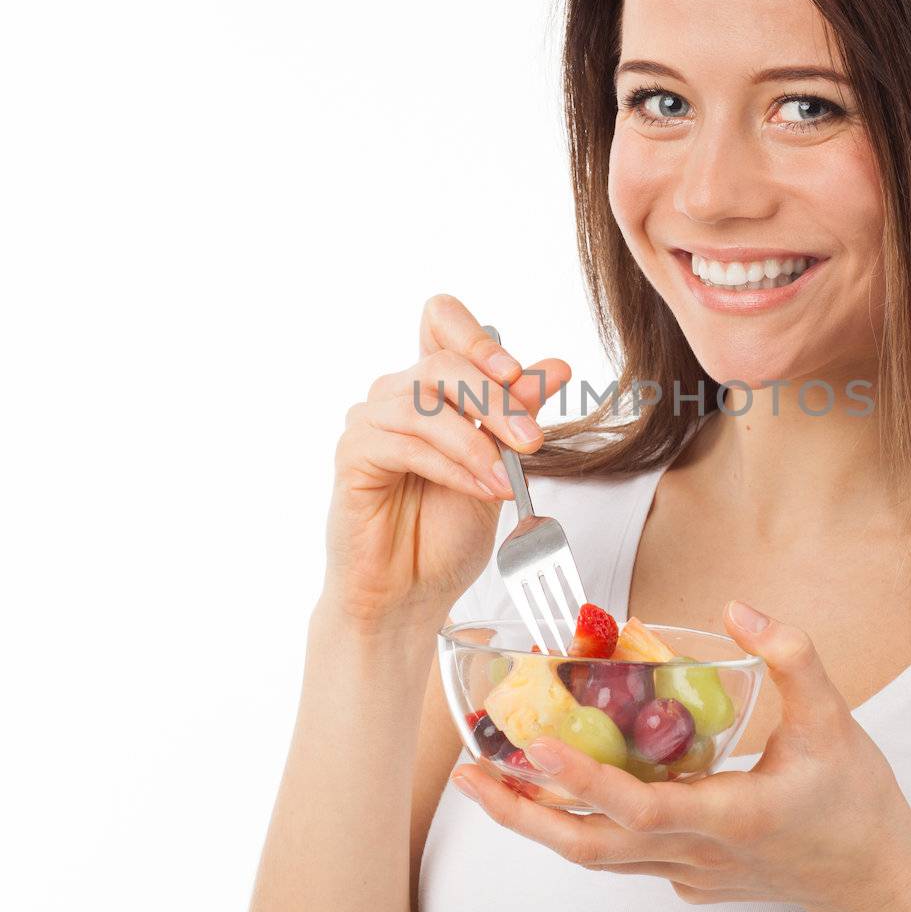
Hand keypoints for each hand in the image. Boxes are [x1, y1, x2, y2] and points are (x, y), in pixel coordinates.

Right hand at [323, 293, 570, 628]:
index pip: (441, 318)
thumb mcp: (499, 465)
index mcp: (433, 386)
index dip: (477, 336)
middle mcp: (397, 392)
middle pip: (444, 363)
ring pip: (425, 403)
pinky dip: (452, 466)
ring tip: (506, 481)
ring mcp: (370, 420)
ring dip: (477, 441)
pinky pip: (405, 443)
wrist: (413, 592)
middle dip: (497, 402)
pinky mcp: (353, 454)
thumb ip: (519, 415)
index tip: (516, 374)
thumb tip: (557, 366)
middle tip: (534, 443)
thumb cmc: (448, 531)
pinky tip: (479, 489)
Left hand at [449, 600, 910, 911]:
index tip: (537, 746)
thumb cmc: (856, 803)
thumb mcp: (836, 720)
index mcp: (736, 816)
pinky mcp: (686, 874)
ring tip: (485, 781)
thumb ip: (792, 657)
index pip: (645, 808)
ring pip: (596, 855)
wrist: (873, 879)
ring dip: (536, 821)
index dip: (586, 779)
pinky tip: (553, 788)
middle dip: (523, 815)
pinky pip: (618, 852)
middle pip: (592, 847)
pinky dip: (577, 821)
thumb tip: (741, 610)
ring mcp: (688, 870)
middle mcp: (700, 852)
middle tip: (468, 775)